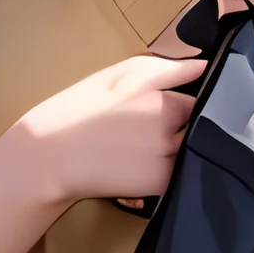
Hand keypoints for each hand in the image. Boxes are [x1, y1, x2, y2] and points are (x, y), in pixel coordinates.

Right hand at [12, 41, 205, 205]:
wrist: (49, 158)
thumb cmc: (78, 110)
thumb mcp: (118, 76)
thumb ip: (166, 70)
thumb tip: (204, 66)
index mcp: (164, 104)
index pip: (197, 99)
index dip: (182, 100)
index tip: (162, 104)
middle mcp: (172, 136)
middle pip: (198, 126)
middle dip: (182, 124)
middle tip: (145, 125)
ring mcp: (168, 164)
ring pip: (190, 148)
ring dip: (178, 144)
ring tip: (141, 143)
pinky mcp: (160, 186)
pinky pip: (179, 171)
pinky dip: (169, 165)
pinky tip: (140, 161)